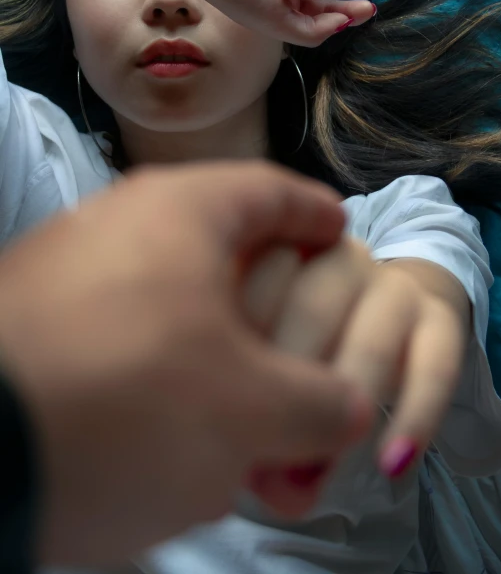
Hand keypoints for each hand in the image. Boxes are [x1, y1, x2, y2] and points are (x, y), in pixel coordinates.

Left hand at [0, 161, 370, 565]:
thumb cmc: (130, 399)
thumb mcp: (250, 412)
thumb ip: (322, 405)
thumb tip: (350, 408)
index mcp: (184, 210)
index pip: (274, 191)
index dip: (318, 215)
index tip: (341, 232)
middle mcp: (122, 218)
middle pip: (222, 252)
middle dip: (271, 305)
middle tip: (298, 352)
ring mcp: (70, 263)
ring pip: (170, 298)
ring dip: (214, 348)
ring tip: (237, 412)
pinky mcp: (33, 313)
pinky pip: (120, 328)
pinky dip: (157, 366)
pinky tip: (168, 425)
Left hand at [244, 239, 468, 505]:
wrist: (381, 309)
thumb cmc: (293, 335)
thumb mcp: (258, 354)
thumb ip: (245, 400)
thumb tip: (267, 484)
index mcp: (275, 247)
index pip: (251, 276)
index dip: (233, 345)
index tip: (217, 406)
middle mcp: (337, 255)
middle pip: (310, 309)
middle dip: (284, 390)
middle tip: (259, 455)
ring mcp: (393, 283)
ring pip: (372, 341)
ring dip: (343, 414)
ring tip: (310, 478)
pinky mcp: (441, 318)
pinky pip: (434, 366)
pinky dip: (414, 419)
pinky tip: (391, 466)